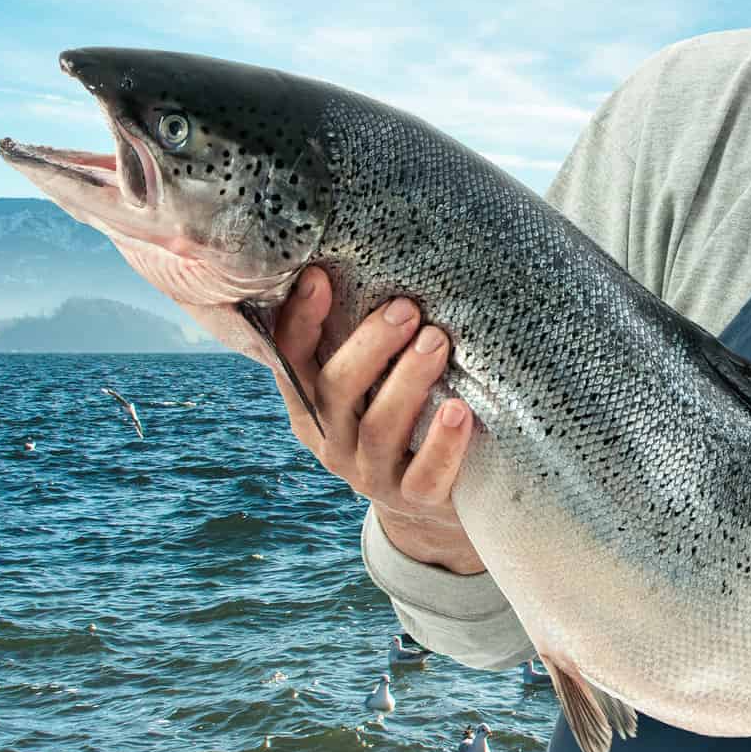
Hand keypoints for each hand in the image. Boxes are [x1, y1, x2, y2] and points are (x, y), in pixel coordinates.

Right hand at [272, 266, 486, 574]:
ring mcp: (370, 474)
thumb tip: (377, 243)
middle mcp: (332, 440)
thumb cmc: (400, 416)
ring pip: (378, 428)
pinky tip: (460, 411)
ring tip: (438, 342)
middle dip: (369, 346)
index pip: (290, 359)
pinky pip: (425, 477)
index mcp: (311, 404)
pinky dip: (443, 444)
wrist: (427, 507)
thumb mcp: (369, 382)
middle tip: (406, 307)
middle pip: (336, 391)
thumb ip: (361, 335)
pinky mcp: (414, 501)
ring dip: (408, 382)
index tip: (320, 275)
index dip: (300, 320)